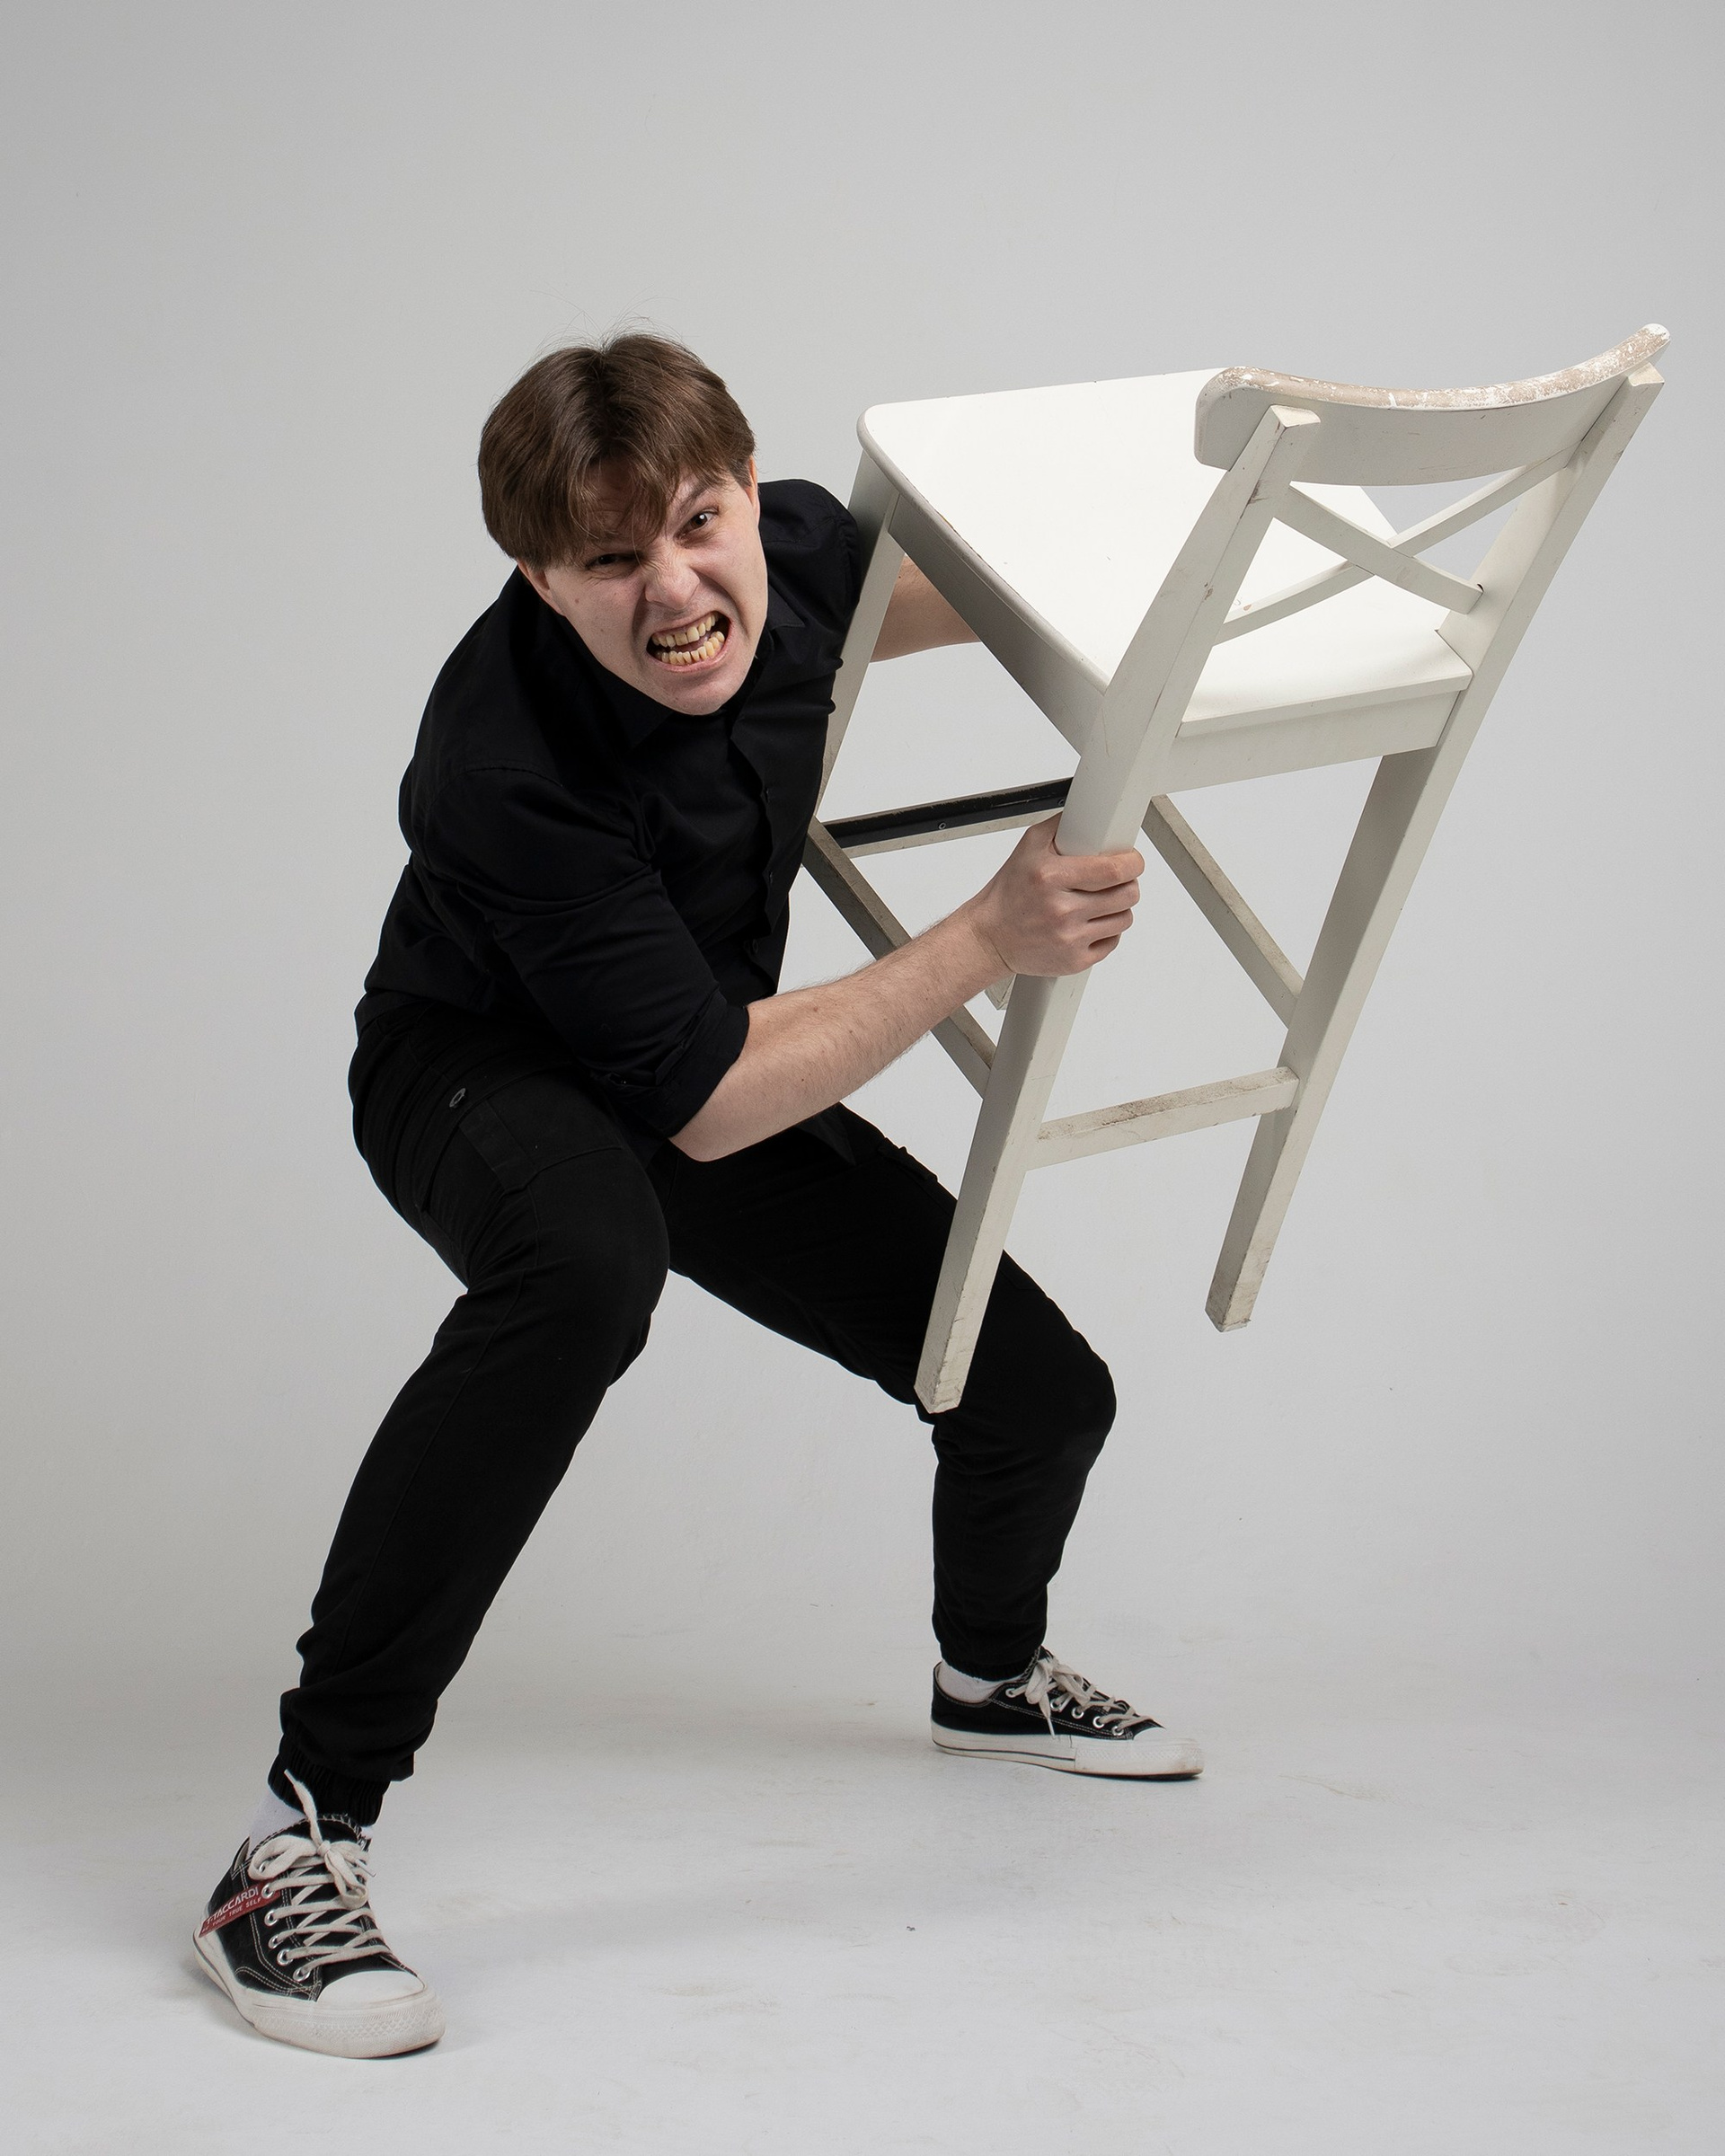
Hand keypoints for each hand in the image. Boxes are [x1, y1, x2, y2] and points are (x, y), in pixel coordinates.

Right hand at [962, 817, 1142, 978]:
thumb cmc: (1009, 893)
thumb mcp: (1028, 848)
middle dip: (1128, 884)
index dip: (1133, 863)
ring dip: (1119, 908)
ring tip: (1100, 902)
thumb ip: (1061, 827)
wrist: (990, 937)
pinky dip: (1107, 932)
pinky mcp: (1075, 960)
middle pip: (1127, 895)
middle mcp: (1061, 910)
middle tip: (1116, 881)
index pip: (1113, 870)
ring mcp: (1069, 938)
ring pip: (1125, 919)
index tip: (1132, 861)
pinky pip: (1113, 942)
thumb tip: (1092, 814)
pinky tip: (1089, 923)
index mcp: (1051, 877)